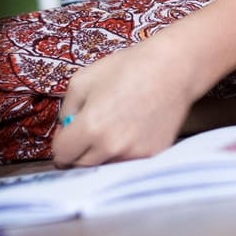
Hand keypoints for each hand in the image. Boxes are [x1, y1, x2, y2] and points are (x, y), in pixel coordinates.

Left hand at [52, 43, 193, 167]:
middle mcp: (111, 148)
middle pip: (81, 166)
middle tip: (88, 133)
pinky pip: (128, 162)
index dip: (62, 143)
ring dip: (102, 154)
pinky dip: (124, 152)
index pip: (62, 155)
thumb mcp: (83, 79)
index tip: (68, 135)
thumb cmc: (127, 68)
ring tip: (112, 129)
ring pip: (105, 166)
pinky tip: (131, 130)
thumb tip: (66, 129)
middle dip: (79, 152)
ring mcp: (134, 154)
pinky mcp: (152, 155)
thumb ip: (66, 109)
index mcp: (90, 128)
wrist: (173, 69)